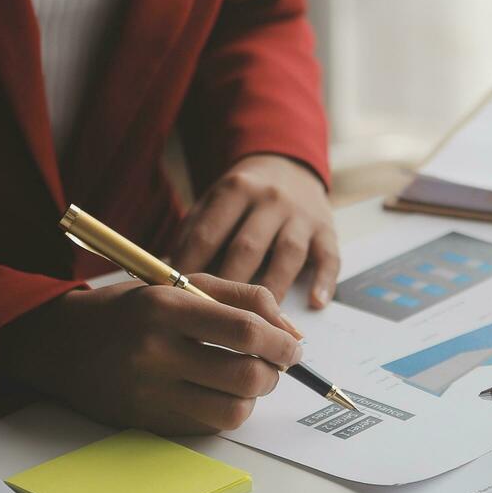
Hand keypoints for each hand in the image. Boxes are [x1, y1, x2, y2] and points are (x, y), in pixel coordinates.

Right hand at [0, 274, 301, 434]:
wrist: (60, 344)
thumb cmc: (130, 310)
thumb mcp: (179, 285)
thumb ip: (241, 299)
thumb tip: (291, 333)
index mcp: (166, 308)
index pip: (245, 330)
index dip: (282, 342)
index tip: (292, 346)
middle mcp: (156, 352)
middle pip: (246, 376)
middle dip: (275, 373)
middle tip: (274, 364)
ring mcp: (150, 392)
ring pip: (233, 411)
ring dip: (253, 398)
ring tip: (246, 380)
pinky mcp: (147, 422)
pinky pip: (208, 427)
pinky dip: (225, 412)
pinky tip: (216, 394)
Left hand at [170, 154, 339, 308]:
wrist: (288, 166)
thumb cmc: (242, 198)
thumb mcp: (213, 203)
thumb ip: (192, 235)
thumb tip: (163, 277)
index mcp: (235, 190)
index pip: (208, 234)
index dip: (191, 269)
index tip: (178, 301)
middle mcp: (270, 199)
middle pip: (246, 247)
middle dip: (229, 286)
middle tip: (215, 323)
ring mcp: (300, 215)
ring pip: (287, 254)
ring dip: (273, 290)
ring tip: (261, 327)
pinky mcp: (326, 229)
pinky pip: (328, 256)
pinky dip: (324, 280)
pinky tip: (315, 303)